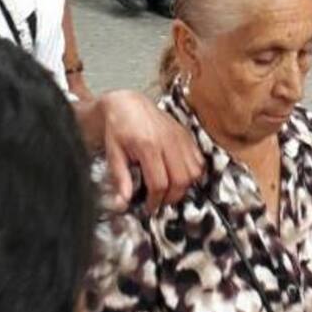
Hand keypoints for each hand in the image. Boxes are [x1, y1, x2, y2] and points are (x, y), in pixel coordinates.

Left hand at [96, 90, 204, 209]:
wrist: (128, 103)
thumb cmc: (118, 128)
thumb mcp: (112, 154)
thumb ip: (120, 179)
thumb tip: (123, 203)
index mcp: (148, 145)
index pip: (159, 183)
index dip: (155, 201)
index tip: (148, 208)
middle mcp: (168, 140)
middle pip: (181, 179)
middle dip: (171, 197)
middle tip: (159, 202)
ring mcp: (180, 136)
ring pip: (195, 171)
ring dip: (185, 186)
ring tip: (169, 190)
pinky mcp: (186, 134)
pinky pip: (199, 159)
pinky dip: (193, 172)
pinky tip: (178, 175)